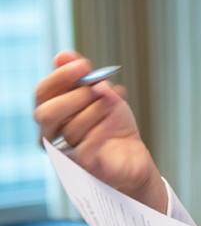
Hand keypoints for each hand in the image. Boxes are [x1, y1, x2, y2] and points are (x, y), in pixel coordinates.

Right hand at [34, 50, 166, 211]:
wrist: (133, 156)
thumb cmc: (112, 126)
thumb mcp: (101, 96)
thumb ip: (82, 78)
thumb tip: (63, 55)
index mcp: (52, 115)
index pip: (42, 93)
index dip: (61, 77)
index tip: (84, 65)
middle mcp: (51, 136)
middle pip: (46, 113)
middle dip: (75, 96)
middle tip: (98, 88)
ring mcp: (65, 155)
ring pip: (71, 130)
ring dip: (96, 111)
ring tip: (114, 104)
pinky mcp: (84, 169)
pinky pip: (86, 150)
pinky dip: (102, 132)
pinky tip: (115, 123)